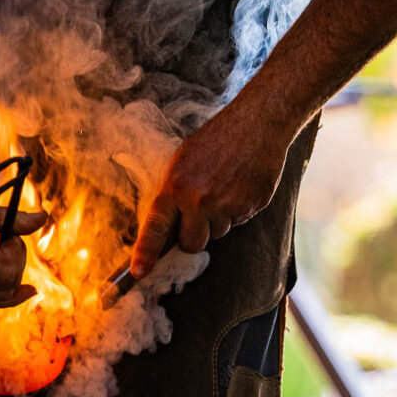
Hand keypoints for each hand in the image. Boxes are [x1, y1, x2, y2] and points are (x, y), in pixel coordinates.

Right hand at [0, 194, 47, 310]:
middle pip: (6, 287)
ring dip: (10, 279)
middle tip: (4, 238)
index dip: (16, 250)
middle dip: (15, 262)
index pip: (6, 269)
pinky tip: (21, 291)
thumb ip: (7, 219)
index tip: (7, 232)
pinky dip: (1, 294)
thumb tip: (42, 219)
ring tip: (6, 254)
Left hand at [128, 107, 290, 279]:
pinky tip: (240, 185)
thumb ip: (175, 193)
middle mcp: (200, 200)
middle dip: (195, 236)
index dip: (145, 253)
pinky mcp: (251, 206)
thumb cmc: (216, 139)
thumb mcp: (183, 161)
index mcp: (176, 186)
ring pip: (218, 233)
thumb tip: (169, 225)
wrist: (257, 123)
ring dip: (219, 219)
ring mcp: (228, 205)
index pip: (156, 227)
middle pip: (192, 244)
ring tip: (224, 187)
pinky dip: (239, 209)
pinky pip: (239, 222)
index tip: (138, 273)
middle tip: (200, 213)